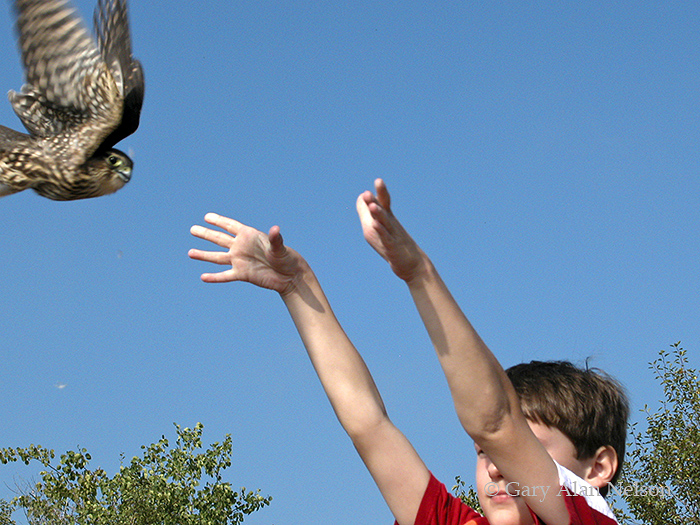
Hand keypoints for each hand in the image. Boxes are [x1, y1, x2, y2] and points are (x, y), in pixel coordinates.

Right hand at [189, 213, 305, 294]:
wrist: (289, 275)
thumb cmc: (286, 257)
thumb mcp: (280, 247)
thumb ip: (275, 239)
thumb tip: (275, 229)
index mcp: (249, 236)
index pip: (231, 226)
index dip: (219, 221)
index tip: (207, 217)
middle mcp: (241, 247)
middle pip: (220, 239)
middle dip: (206, 234)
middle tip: (192, 229)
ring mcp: (240, 260)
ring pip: (218, 257)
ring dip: (204, 255)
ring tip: (190, 253)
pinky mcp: (242, 274)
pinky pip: (225, 275)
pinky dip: (214, 277)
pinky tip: (203, 277)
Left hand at [356, 179, 426, 282]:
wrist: (411, 264)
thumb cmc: (393, 244)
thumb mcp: (375, 227)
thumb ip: (367, 212)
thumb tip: (361, 196)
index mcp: (386, 218)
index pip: (382, 202)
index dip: (378, 194)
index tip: (377, 183)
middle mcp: (390, 223)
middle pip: (383, 209)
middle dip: (376, 200)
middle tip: (371, 189)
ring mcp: (392, 235)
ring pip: (384, 222)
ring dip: (378, 214)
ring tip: (372, 205)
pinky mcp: (392, 247)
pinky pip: (386, 238)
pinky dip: (380, 231)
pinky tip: (374, 225)